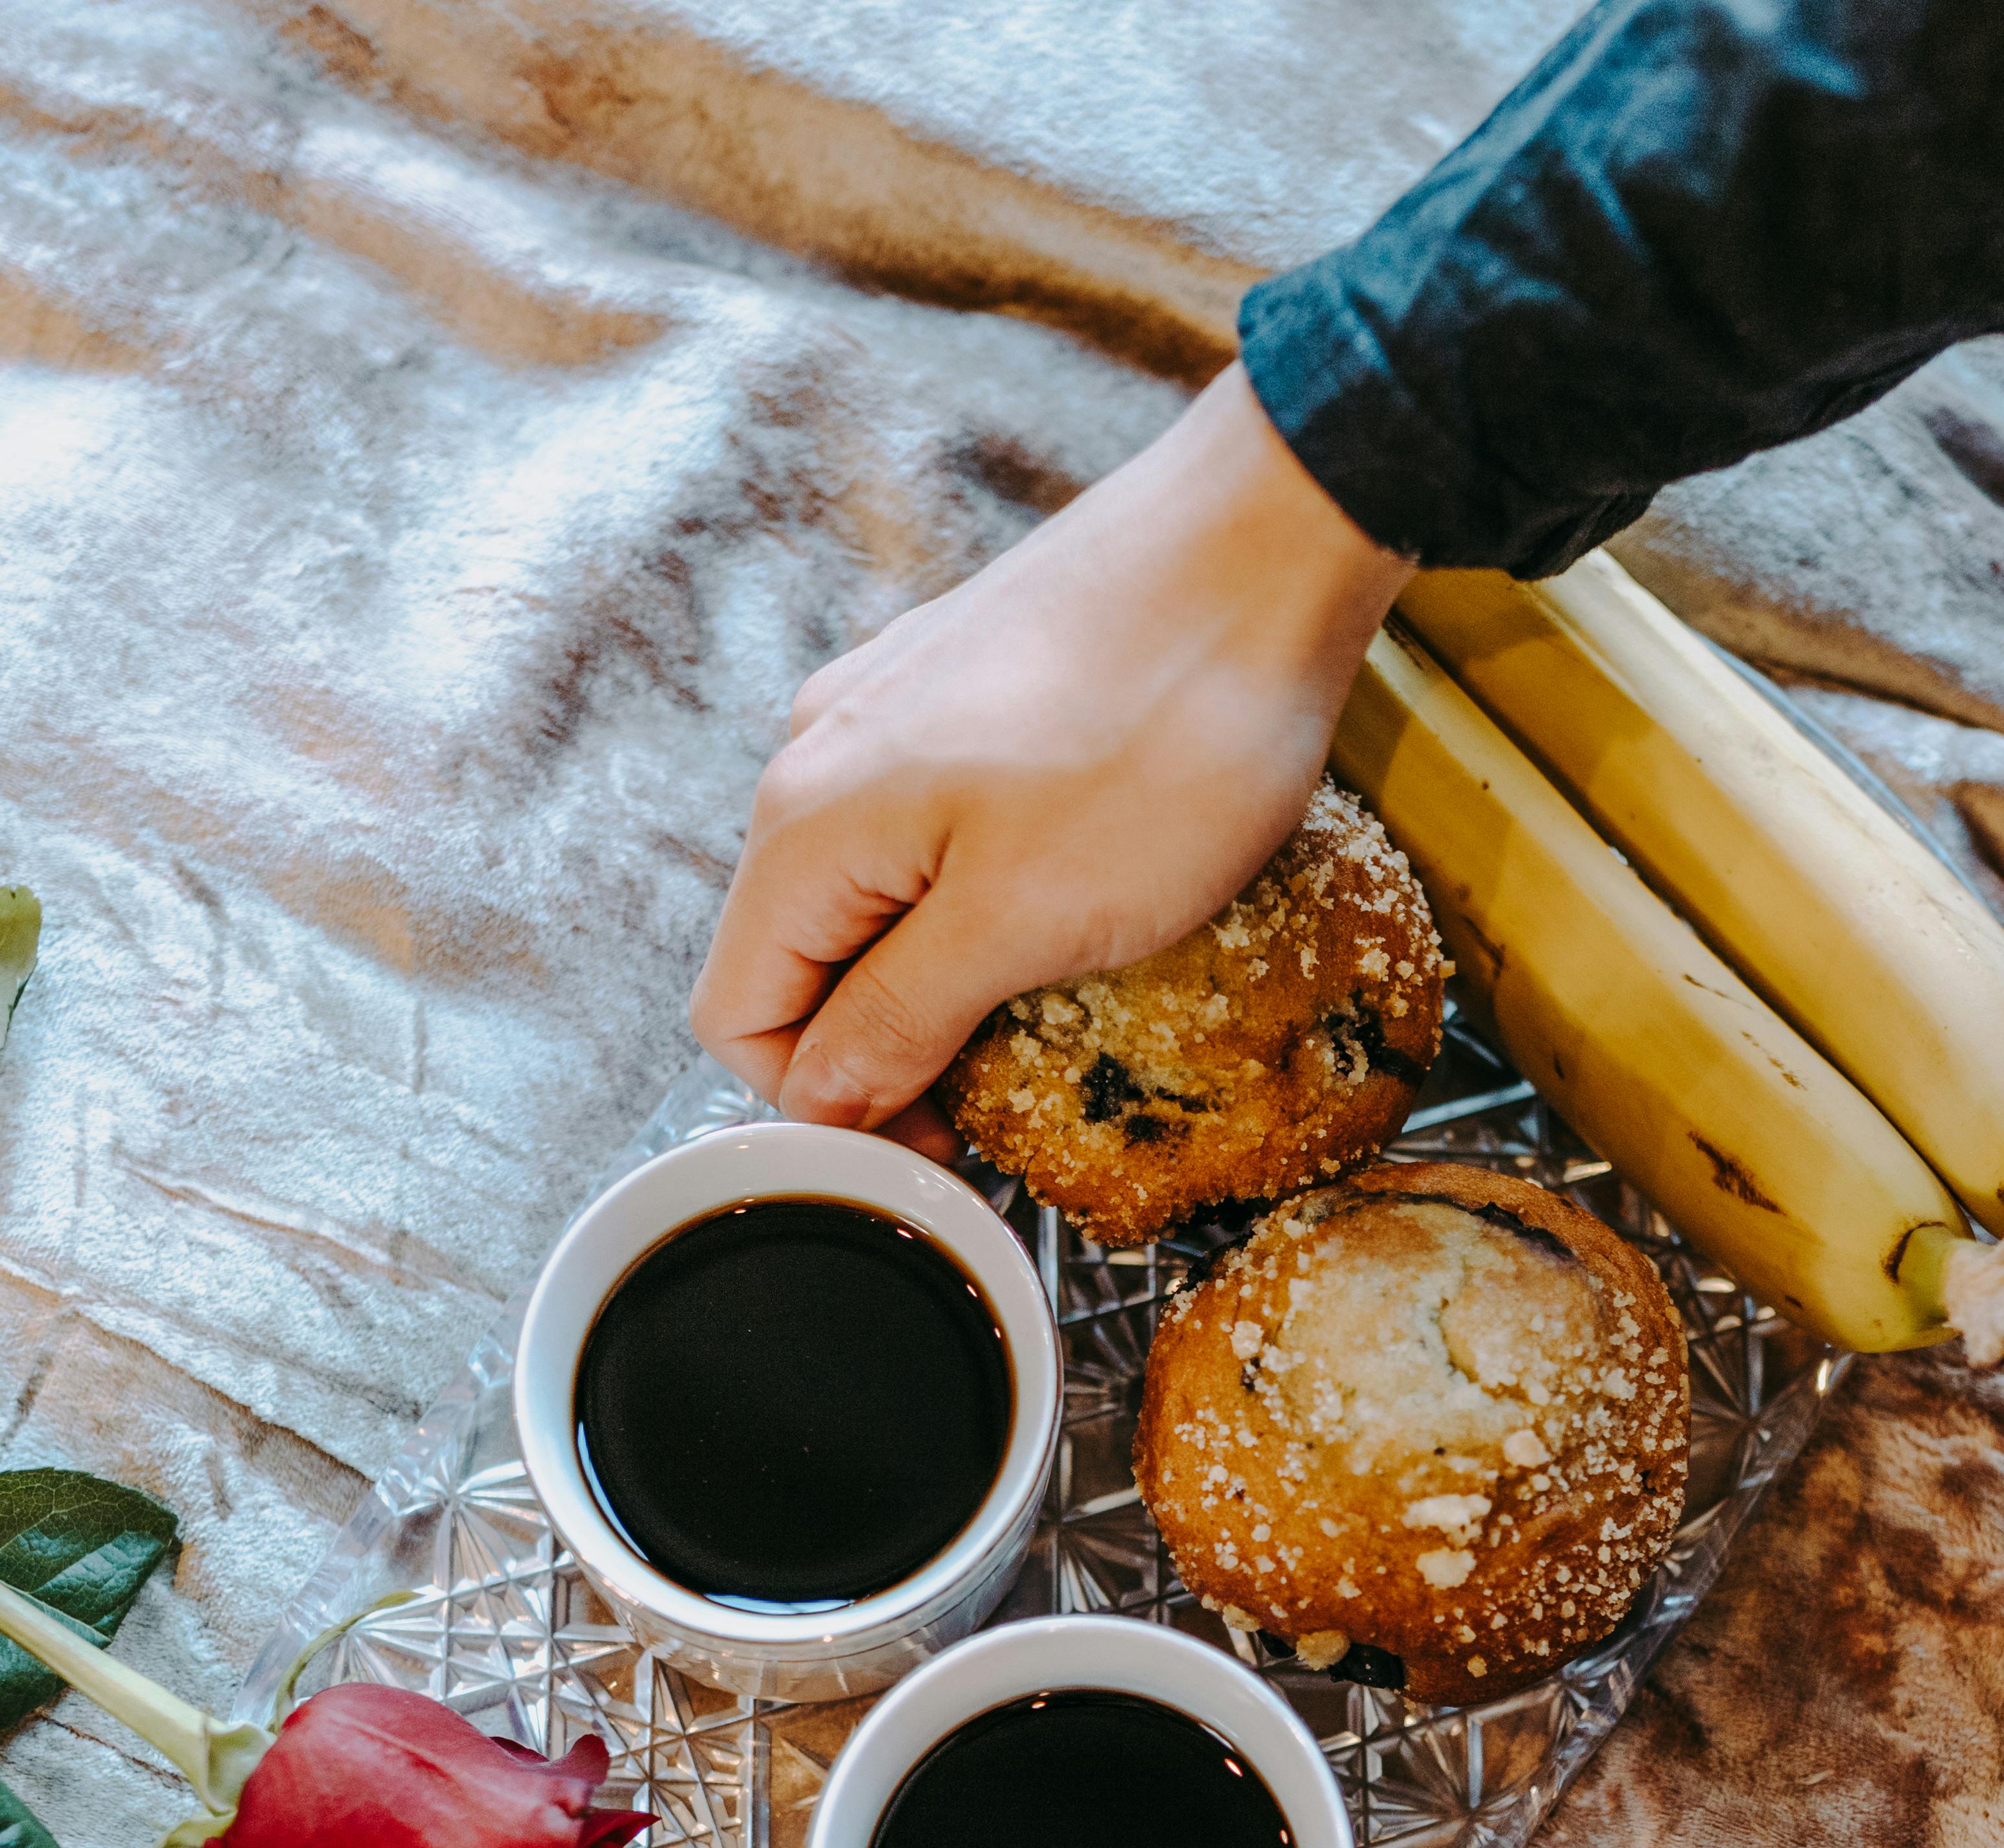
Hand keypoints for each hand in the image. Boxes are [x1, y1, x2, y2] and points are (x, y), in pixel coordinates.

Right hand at [693, 368, 1414, 1150]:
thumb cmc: (1160, 727)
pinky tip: (1074, 900)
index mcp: (807, 822)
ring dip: (941, 972)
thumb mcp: (1025, 919)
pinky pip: (934, 829)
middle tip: (1008, 1100)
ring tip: (1052, 1004)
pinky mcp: (968, 689)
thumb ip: (901, 1017)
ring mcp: (893, 713)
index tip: (935, 1150)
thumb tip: (821, 1101)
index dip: (822, 1109)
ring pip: (873, 894)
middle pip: (802, 957)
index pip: (736, 1018)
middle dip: (886, 1045)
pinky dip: (981, 893)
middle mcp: (821, 757)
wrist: (1267, 541)